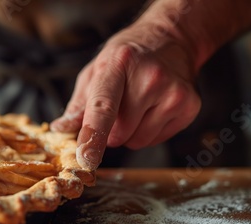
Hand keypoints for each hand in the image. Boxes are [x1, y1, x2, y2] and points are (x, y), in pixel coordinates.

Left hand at [50, 23, 200, 169]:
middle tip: (119, 106)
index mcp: (118, 64)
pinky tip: (153, 108)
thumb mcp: (96, 71)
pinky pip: (156, 140)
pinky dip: (149, 131)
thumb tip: (60, 129)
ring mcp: (173, 92)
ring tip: (138, 105)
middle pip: (119, 133)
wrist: (169, 39)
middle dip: (111, 130)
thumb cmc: (126, 58)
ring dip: (131, 132)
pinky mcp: (190, 105)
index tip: (86, 158)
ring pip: (137, 141)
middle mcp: (150, 77)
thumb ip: (78, 105)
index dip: (93, 136)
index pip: (103, 107)